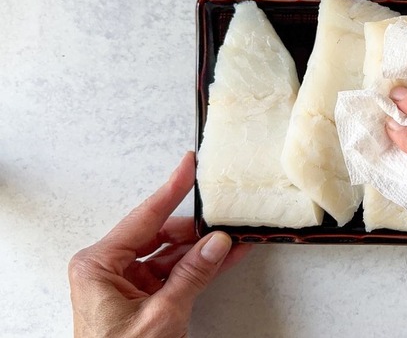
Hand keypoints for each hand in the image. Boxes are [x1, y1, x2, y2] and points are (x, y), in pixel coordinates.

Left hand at [68, 152, 250, 337]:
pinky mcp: (140, 298)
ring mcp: (125, 283)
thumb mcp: (161, 315)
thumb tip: (215, 242)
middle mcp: (108, 269)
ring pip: (170, 255)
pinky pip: (172, 274)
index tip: (188, 165)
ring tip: (233, 240)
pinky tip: (224, 258)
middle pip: (160, 235)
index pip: (144, 217)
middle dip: (195, 230)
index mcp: (99, 265)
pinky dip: (197, 268)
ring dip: (202, 250)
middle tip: (225, 218)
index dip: (171, 189)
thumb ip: (191, 275)